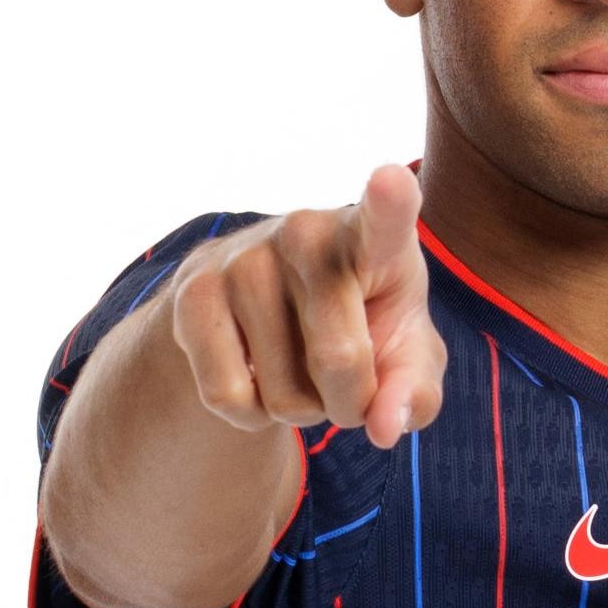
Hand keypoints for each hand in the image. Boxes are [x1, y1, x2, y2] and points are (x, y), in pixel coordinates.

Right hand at [164, 162, 447, 448]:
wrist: (264, 308)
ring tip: (299, 368)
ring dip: (299, 408)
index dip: (390, 202)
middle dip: (350, 401)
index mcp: (371, 236)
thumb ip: (414, 391)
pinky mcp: (193, 293)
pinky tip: (257, 378)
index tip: (392, 180)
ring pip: (283, 393)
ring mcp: (243, 259)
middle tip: (346, 382)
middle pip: (341, 360)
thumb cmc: (359, 323)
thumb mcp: (404, 356)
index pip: (384, 217)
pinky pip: (227, 397)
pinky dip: (250, 415)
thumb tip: (386, 427)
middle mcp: (305, 232)